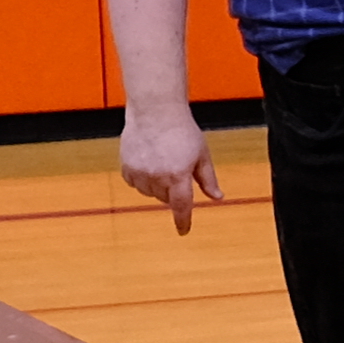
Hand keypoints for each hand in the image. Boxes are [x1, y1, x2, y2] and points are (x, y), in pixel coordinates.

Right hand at [117, 103, 225, 234]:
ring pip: (149, 193)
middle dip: (173, 191)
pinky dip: (142, 179)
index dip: (183, 221)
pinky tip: (148, 162)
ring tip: (163, 162)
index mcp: (178, 175)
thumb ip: (208, 180)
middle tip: (177, 169)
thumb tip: (217, 198)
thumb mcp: (202, 155)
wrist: (155, 111)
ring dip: (157, 186)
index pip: (182, 206)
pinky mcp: (127, 166)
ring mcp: (140, 172)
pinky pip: (134, 183)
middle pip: (166, 199)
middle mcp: (157, 176)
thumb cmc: (182, 131)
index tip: (183, 231)